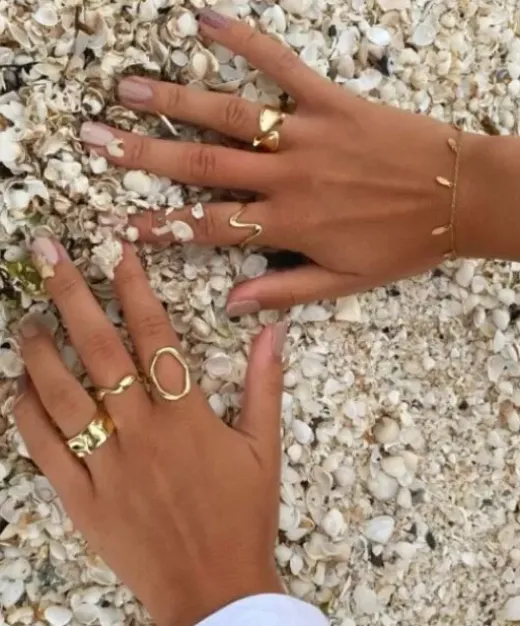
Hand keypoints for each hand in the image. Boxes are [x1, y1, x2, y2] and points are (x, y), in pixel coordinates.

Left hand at [14, 237, 285, 625]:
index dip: (134, 288)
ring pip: (62, 396)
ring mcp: (107, 465)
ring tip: (26, 319)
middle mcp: (142, 431)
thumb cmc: (244, 515)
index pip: (155, 336)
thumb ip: (265, 384)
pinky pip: (45, 450)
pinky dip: (26, 415)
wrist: (215, 589)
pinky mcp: (83, 499)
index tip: (116, 251)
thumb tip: (272, 328)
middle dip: (71, 295)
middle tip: (45, 255)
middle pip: (99, 351)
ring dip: (40, 352)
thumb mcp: (266, 448)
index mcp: (187, 415)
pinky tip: (18, 387)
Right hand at [79, 9, 504, 315]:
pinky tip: (209, 23)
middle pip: (204, 165)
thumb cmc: (402, 243)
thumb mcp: (345, 283)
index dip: (160, 227)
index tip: (116, 223)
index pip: (210, 228)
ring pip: (231, 116)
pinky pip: (284, 68)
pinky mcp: (333, 102)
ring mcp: (308, 136)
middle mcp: (288, 178)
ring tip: (128, 87)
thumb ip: (286, 290)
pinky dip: (247, 42)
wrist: (459, 196)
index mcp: (289, 225)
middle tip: (95, 139)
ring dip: (175, 100)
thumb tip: (232, 304)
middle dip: (144, 153)